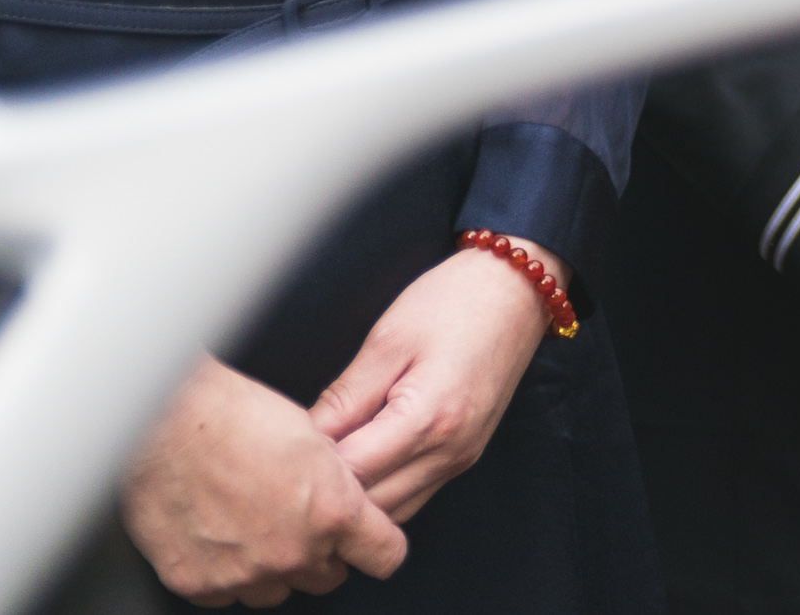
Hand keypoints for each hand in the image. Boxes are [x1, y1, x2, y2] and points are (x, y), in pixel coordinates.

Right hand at [123, 356, 405, 605]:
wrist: (168, 423)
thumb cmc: (237, 417)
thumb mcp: (316, 439)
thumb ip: (338, 483)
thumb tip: (347, 498)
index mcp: (333, 513)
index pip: (385, 556)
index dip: (377, 546)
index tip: (369, 543)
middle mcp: (292, 552)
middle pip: (327, 578)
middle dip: (321, 554)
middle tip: (298, 523)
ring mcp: (242, 574)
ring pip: (275, 590)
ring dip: (272, 567)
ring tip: (252, 527)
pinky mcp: (197, 583)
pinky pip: (225, 595)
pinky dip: (224, 574)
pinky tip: (218, 539)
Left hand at [310, 242, 553, 523]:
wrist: (518, 287)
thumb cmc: (456, 301)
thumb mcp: (387, 341)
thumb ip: (344, 398)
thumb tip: (303, 439)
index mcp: (429, 420)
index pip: (350, 474)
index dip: (309, 468)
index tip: (281, 450)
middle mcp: (450, 451)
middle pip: (370, 507)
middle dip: (329, 493)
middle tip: (293, 463)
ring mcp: (461, 457)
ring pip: (392, 512)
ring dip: (356, 499)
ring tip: (324, 466)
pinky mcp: (465, 454)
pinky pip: (413, 495)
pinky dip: (382, 490)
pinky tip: (359, 463)